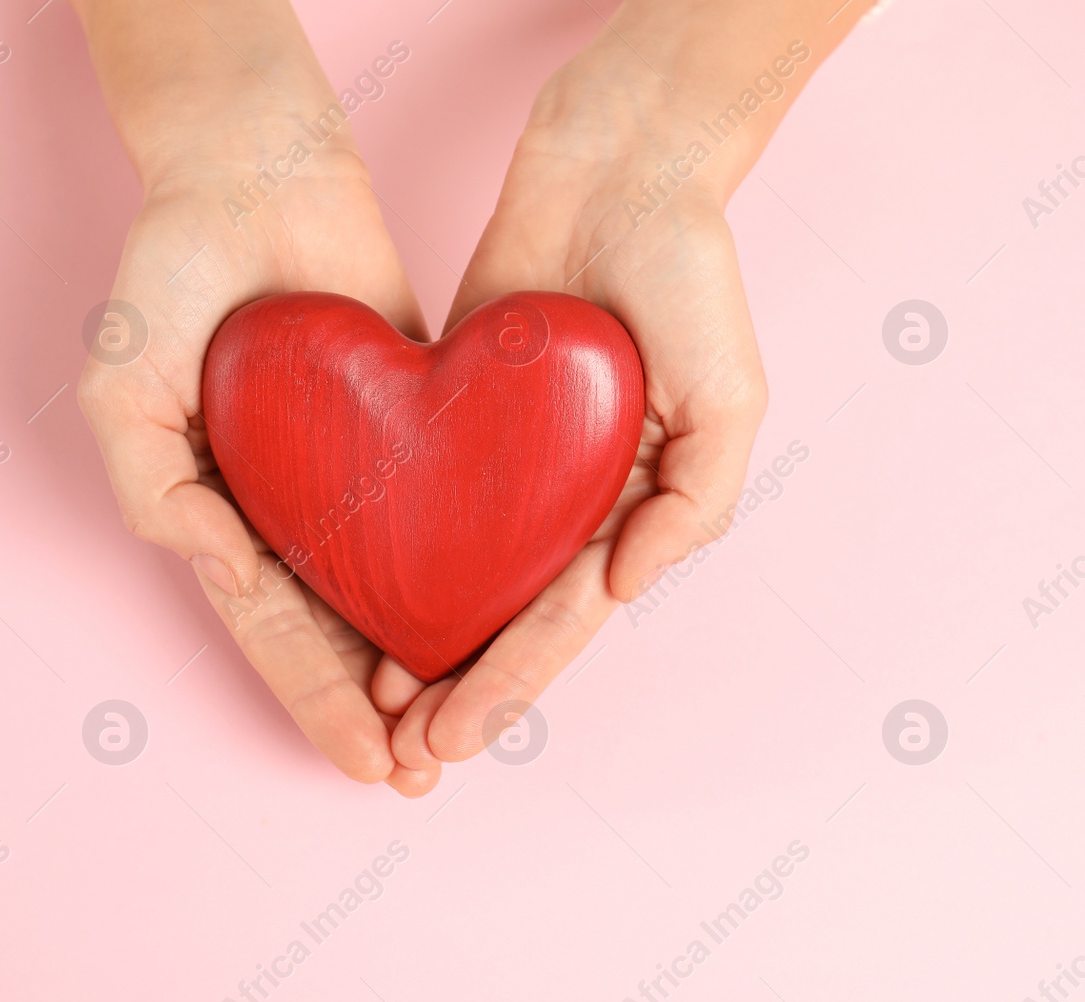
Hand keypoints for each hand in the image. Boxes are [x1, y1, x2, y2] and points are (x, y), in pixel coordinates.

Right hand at [78, 137, 441, 796]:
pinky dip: (473, 567)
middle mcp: (297, 505)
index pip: (278, 633)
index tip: (370, 763)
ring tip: (474, 721)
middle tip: (431, 768)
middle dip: (383, 707)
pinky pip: (452, 508)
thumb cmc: (175, 269)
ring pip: (403, 585)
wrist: (260, 170)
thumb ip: (154, 484)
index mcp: (223, 512)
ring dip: (434, 658)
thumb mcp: (126, 379)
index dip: (319, 704)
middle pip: (345, 630)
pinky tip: (508, 616)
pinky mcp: (421, 423)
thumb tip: (225, 572)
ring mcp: (360, 469)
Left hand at [385, 42, 771, 765]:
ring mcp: (514, 458)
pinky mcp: (459, 410)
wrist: (618, 169)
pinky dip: (394, 550)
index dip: (514, 679)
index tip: (459, 734)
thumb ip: (696, 502)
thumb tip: (626, 589)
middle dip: (463, 684)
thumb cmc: (690, 279)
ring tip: (373, 702)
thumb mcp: (730, 395)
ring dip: (424, 639)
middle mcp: (573, 496)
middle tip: (405, 749)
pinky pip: (422, 493)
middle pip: (509, 612)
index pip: (567, 616)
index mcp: (638, 506)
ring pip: (461, 569)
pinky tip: (353, 593)